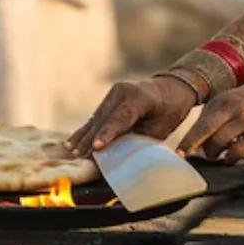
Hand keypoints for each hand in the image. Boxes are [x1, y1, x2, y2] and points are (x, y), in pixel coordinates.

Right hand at [66, 76, 197, 156]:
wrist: (171, 87)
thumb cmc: (169, 111)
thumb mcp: (160, 128)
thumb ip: (139, 139)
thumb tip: (118, 156)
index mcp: (140, 97)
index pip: (122, 117)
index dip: (108, 133)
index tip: (96, 147)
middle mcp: (124, 91)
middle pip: (105, 118)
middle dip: (92, 139)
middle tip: (80, 157)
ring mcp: (114, 92)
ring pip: (97, 117)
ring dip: (84, 136)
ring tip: (72, 151)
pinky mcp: (109, 97)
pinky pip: (96, 116)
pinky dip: (86, 130)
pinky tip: (73, 142)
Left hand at [178, 80, 243, 161]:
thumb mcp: (241, 95)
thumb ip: (222, 108)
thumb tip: (202, 128)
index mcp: (226, 98)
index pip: (200, 121)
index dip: (188, 139)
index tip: (180, 152)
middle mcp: (234, 108)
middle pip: (204, 134)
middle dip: (195, 148)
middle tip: (192, 156)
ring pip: (219, 145)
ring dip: (215, 154)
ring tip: (219, 154)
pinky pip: (237, 154)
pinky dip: (231, 159)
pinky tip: (232, 158)